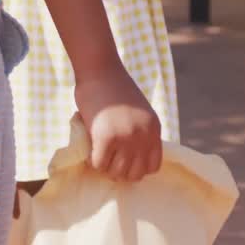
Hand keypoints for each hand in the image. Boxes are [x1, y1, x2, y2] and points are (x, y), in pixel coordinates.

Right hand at [74, 63, 161, 182]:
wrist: (101, 70)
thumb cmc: (114, 88)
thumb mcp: (138, 112)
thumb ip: (138, 131)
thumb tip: (126, 158)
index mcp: (154, 129)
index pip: (153, 167)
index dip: (137, 168)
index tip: (124, 161)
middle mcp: (143, 136)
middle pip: (135, 174)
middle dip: (120, 172)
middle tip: (108, 160)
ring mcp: (125, 137)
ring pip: (117, 173)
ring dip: (106, 168)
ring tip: (98, 155)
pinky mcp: (105, 137)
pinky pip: (99, 164)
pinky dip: (93, 161)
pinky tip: (90, 150)